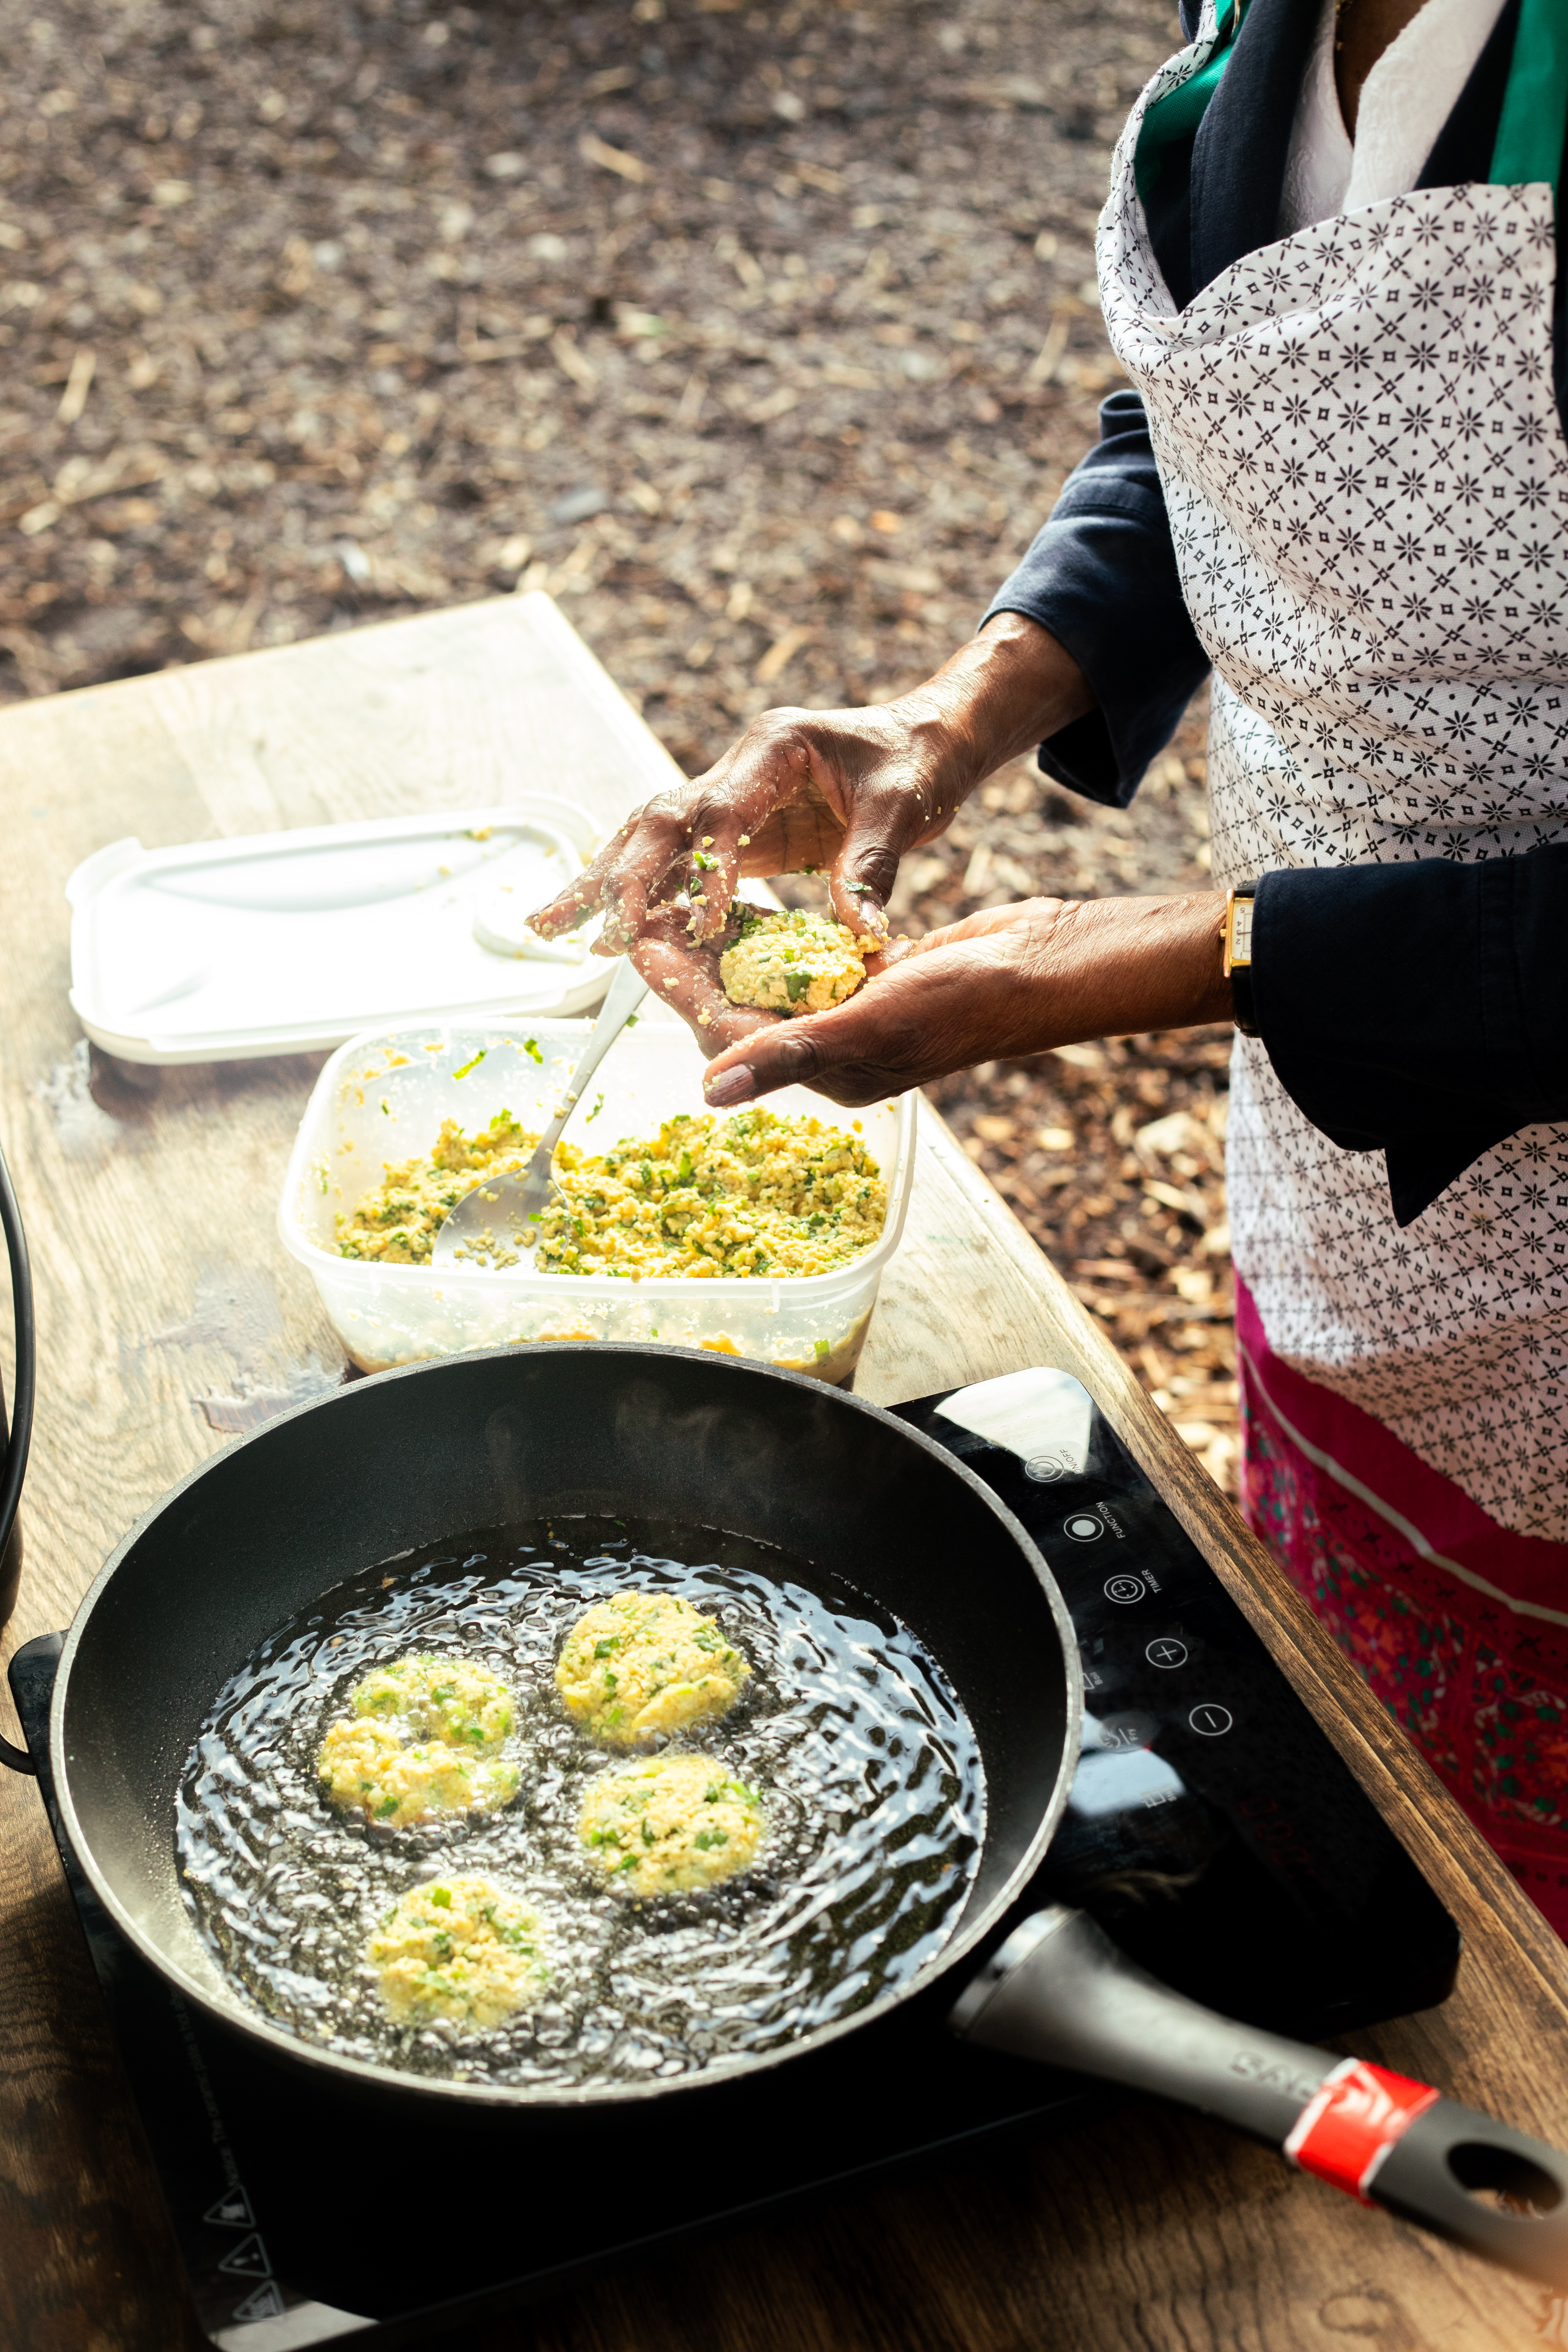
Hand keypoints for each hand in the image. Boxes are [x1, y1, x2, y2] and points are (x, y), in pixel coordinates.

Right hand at [527, 613, 1092, 953]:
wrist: (926, 737)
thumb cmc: (919, 761)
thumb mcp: (905, 808)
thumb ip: (876, 867)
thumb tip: (864, 936)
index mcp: (775, 749)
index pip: (720, 812)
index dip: (704, 869)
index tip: (698, 924)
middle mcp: (738, 768)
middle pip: (657, 821)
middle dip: (616, 877)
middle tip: (577, 928)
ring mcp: (729, 797)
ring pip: (649, 838)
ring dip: (602, 883)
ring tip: (548, 925)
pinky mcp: (736, 830)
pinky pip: (675, 860)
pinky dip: (637, 891)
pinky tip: (600, 922)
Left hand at [693, 894, 1232, 1109]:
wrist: (1042, 968)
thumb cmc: (968, 999)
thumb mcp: (871, 1022)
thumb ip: (788, 1053)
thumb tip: (709, 1091)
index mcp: (825, 1070)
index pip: (729, 1030)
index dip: (679, 985)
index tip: (638, 938)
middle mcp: (831, 1049)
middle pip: (739, 1005)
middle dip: (692, 959)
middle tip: (649, 906)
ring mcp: (851, 1015)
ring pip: (767, 979)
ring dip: (726, 942)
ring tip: (683, 895)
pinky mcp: (869, 982)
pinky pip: (804, 959)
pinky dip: (775, 932)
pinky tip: (748, 897)